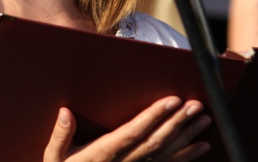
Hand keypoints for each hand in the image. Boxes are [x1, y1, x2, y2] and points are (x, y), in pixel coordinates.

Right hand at [43, 96, 210, 161]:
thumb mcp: (53, 159)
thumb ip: (60, 136)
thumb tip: (65, 111)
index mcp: (104, 154)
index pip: (134, 132)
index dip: (153, 117)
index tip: (171, 101)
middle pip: (156, 141)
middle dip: (177, 122)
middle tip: (196, 105)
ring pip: (167, 154)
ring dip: (187, 136)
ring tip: (204, 119)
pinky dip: (188, 156)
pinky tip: (202, 146)